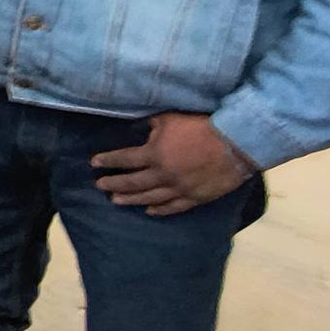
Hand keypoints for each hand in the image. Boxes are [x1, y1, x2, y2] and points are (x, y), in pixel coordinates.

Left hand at [91, 113, 253, 215]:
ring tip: (116, 200)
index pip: (124, 159)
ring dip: (131, 199)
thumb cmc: (202, 128)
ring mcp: (179, 189)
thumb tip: (137, 126)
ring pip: (149, 198)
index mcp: (154, 154)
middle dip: (114, 183)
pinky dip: (159, 210)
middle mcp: (163, 175)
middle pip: (132, 182)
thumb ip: (151, 124)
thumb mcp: (170, 119)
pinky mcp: (195, 198)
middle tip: (100, 185)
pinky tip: (149, 211)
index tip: (94, 163)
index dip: (107, 161)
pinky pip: (173, 207)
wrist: (236, 144)